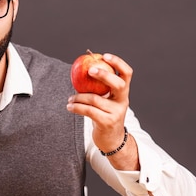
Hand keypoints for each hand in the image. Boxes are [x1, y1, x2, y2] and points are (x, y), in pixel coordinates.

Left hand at [67, 53, 137, 169]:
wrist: (111, 140)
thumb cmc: (105, 115)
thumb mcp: (106, 101)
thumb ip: (98, 88)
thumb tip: (79, 70)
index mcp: (123, 92)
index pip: (127, 74)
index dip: (118, 63)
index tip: (105, 56)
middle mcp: (123, 101)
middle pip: (117, 83)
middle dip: (103, 74)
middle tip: (89, 70)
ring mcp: (116, 112)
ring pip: (95, 99)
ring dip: (78, 97)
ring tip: (70, 99)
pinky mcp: (107, 122)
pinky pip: (89, 111)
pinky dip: (76, 107)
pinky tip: (69, 107)